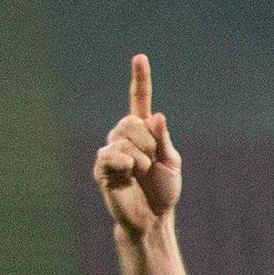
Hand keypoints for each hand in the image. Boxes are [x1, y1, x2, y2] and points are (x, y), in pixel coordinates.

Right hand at [94, 56, 178, 236]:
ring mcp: (110, 149)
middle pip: (132, 121)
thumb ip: (164, 139)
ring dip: (141, 160)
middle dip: (149, 143)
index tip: (140, 57)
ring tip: (140, 175)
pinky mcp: (101, 166)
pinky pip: (114, 154)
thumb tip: (156, 116)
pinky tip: (128, 177)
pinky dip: (128, 166)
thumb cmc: (163, 190)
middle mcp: (123, 136)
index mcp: (143, 132)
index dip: (140, 79)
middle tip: (151, 164)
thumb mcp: (172, 163)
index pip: (139, 100)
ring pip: (124, 138)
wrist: (153, 218)